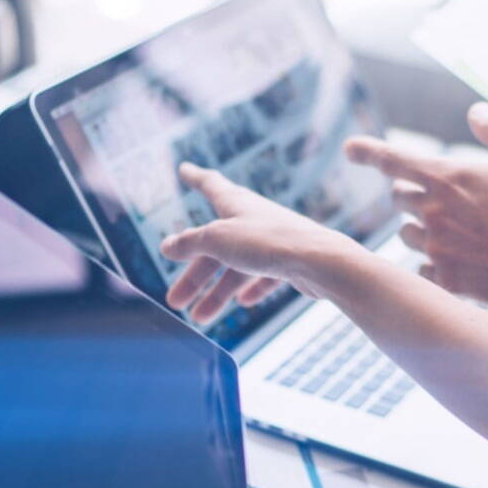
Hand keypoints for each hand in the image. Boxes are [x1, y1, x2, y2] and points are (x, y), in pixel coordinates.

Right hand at [162, 164, 361, 321]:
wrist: (320, 262)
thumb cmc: (268, 242)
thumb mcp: (218, 240)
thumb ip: (191, 243)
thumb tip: (167, 246)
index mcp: (237, 204)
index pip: (211, 185)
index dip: (196, 178)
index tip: (185, 169)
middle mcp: (254, 219)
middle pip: (215, 247)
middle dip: (195, 276)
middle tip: (174, 301)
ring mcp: (272, 242)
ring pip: (237, 268)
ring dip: (216, 293)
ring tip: (199, 318)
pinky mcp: (290, 263)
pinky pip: (265, 276)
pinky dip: (251, 289)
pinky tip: (243, 303)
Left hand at [345, 103, 487, 307]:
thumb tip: (476, 110)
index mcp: (448, 177)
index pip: (392, 159)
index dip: (368, 152)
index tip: (350, 149)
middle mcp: (433, 211)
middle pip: (399, 198)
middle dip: (415, 195)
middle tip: (449, 202)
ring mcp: (435, 248)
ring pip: (406, 234)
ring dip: (423, 230)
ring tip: (462, 233)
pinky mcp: (444, 280)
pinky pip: (421, 268)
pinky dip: (435, 263)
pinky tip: (465, 262)